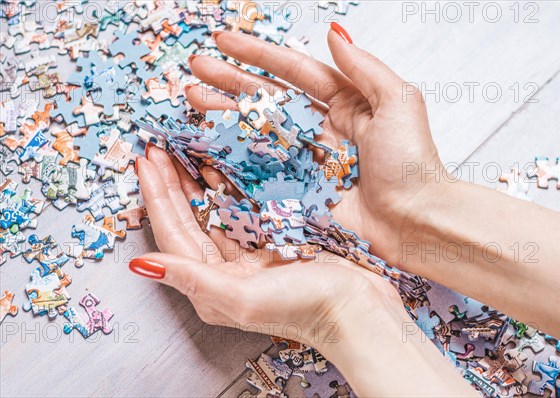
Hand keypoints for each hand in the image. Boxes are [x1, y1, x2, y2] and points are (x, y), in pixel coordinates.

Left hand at [131, 148, 400, 348]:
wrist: (356, 307)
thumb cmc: (302, 307)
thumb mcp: (241, 296)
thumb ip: (191, 278)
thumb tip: (138, 264)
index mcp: (211, 284)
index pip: (172, 233)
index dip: (155, 197)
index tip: (144, 161)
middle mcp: (225, 268)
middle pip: (189, 218)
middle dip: (170, 182)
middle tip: (157, 146)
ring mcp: (250, 251)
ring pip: (214, 208)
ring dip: (197, 179)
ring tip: (182, 148)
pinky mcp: (274, 238)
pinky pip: (243, 205)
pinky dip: (230, 184)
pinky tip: (221, 163)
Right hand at [185, 26, 444, 267]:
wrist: (414, 222)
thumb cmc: (411, 163)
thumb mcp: (398, 103)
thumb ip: (364, 68)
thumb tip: (335, 32)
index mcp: (347, 103)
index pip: (294, 71)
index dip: (258, 54)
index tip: (224, 40)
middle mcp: (322, 128)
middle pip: (268, 98)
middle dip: (231, 80)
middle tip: (196, 67)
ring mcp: (307, 159)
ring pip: (258, 130)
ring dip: (225, 113)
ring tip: (192, 97)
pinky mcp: (298, 189)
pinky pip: (260, 168)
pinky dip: (234, 155)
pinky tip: (209, 141)